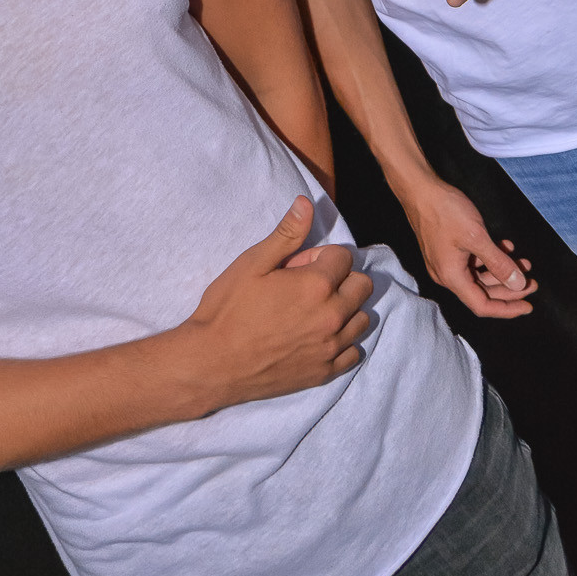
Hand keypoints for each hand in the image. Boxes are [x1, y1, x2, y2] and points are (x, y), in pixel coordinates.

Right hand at [179, 197, 371, 409]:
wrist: (213, 363)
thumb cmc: (228, 309)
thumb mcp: (252, 264)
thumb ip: (286, 234)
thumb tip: (306, 203)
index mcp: (316, 285)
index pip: (344, 257)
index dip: (320, 257)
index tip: (297, 267)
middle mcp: (332, 316)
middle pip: (362, 286)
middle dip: (341, 279)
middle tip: (308, 287)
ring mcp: (331, 347)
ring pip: (363, 319)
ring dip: (346, 310)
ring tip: (314, 311)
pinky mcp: (325, 372)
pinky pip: (354, 352)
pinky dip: (343, 341)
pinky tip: (318, 337)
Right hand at [400, 181, 536, 318]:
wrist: (420, 189)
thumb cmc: (444, 211)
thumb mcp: (477, 238)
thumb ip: (498, 263)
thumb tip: (518, 284)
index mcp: (452, 276)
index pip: (483, 305)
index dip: (507, 309)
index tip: (528, 306)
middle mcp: (447, 274)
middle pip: (483, 292)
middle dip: (510, 288)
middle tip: (531, 282)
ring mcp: (447, 262)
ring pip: (480, 275)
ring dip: (502, 270)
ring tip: (523, 262)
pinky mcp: (448, 249)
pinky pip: (473, 261)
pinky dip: (490, 257)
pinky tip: (505, 246)